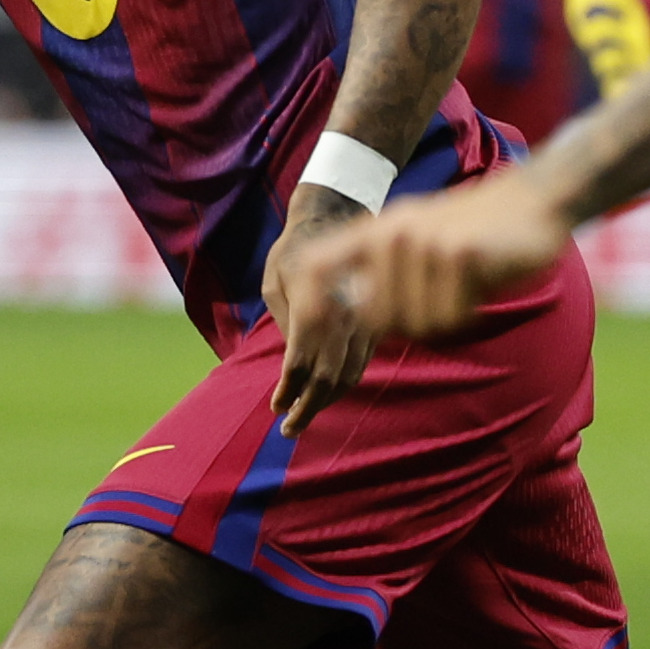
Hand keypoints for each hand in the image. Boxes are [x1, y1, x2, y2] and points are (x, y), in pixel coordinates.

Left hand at [257, 187, 378, 432]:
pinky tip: (328, 395)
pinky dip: (344, 385)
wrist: (337, 218)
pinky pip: (362, 363)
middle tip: (288, 430)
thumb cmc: (293, 251)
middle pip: (326, 378)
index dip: (287, 393)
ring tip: (303, 419)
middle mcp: (343, 319)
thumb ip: (285, 322)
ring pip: (348, 375)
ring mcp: (363, 321)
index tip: (274, 409)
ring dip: (326, 402)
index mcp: (314, 309)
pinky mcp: (375, 322)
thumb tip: (292, 364)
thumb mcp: (274, 283)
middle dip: (307, 409)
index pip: (300, 364)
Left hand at [268, 165, 575, 344]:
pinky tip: (480, 284)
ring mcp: (424, 241)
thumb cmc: (471, 232)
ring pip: (415, 323)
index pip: (318, 266)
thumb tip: (352, 315)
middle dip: (407, 324)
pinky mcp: (459, 255)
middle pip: (376, 318)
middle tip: (441, 298)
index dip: (307, 304)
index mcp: (375, 229)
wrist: (533, 201)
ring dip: (442, 318)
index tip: (308, 338)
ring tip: (461, 286)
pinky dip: (466, 313)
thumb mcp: (415, 240)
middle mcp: (392, 233)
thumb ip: (379, 273)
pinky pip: (449, 317)